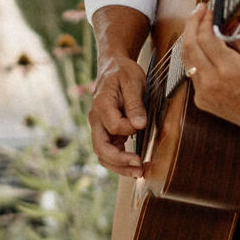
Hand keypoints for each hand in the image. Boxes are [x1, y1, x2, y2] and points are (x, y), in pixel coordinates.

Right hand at [88, 55, 147, 177]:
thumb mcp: (132, 81)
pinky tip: (135, 166)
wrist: (114, 67)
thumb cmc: (123, 72)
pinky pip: (109, 152)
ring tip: (139, 172)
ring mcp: (100, 128)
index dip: (129, 128)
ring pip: (103, 155)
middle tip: (139, 167)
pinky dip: (120, 162)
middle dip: (120, 161)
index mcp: (102, 105)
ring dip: (120, 167)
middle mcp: (96, 119)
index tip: (143, 124)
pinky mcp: (107, 132)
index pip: (113, 126)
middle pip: (101, 148)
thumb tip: (139, 125)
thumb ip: (135, 104)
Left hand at [180, 6, 239, 139]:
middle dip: (191, 24)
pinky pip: (193, 73)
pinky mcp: (201, 100)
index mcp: (229, 71)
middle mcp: (212, 83)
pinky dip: (196, 58)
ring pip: (187, 59)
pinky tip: (204, 50)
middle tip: (198, 12)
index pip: (206, 38)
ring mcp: (204, 93)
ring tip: (198, 27)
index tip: (207, 10)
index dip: (203, 20)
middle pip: (189, 45)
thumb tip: (228, 21)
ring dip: (190, 40)